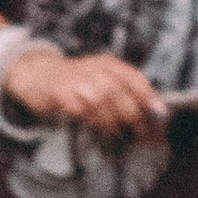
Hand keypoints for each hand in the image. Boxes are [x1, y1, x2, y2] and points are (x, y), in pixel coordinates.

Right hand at [1, 44, 168, 140]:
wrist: (38, 73)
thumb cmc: (76, 80)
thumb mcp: (101, 77)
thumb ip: (123, 91)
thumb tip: (151, 110)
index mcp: (108, 64)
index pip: (133, 78)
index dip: (148, 95)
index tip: (159, 111)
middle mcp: (94, 69)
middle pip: (118, 92)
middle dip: (132, 114)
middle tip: (139, 131)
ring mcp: (76, 80)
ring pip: (101, 102)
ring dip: (112, 121)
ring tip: (118, 133)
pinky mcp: (61, 92)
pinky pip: (81, 110)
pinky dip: (91, 120)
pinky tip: (96, 126)